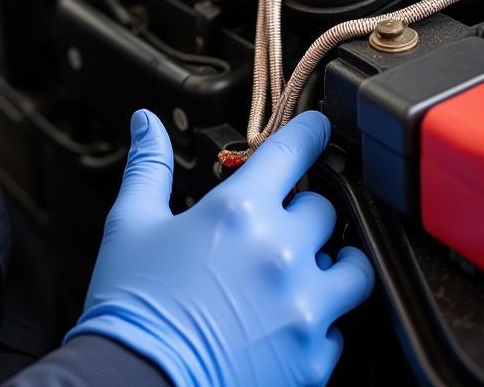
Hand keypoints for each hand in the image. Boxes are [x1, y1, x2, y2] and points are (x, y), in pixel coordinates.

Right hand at [65, 109, 373, 386]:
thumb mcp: (130, 224)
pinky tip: (284, 319)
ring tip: (302, 268)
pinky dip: (318, 319)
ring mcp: (303, 308)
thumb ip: (148, 165)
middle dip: (302, 210)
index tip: (319, 129)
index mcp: (239, 211)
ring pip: (353, 268)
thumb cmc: (132, 305)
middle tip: (274, 224)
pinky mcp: (312, 358)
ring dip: (332, 261)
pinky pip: (338, 327)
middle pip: (325, 209)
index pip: (294, 152)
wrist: (136, 384)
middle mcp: (281, 253)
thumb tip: (147, 122)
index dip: (311, 133)